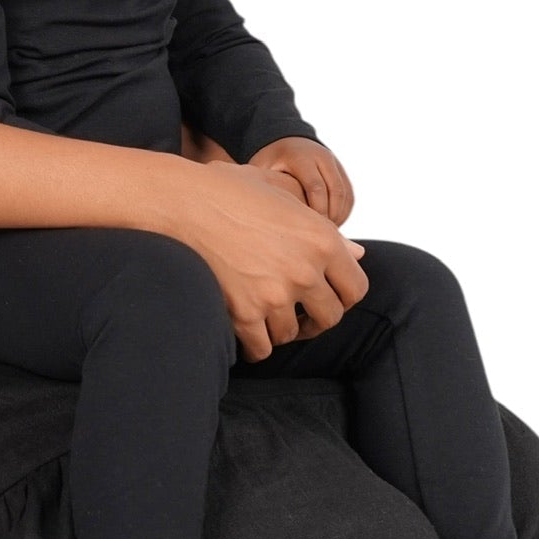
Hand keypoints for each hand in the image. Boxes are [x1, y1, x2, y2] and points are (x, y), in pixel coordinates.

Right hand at [168, 163, 367, 362]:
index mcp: (322, 239)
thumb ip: (323, 229)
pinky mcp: (244, 312)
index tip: (323, 295)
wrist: (182, 201)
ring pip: (292, 333)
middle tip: (296, 312)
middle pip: (329, 317)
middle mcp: (306, 270)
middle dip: (313, 317)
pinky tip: (245, 330)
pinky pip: (261, 348)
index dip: (341, 295)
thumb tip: (356, 253)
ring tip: (263, 313)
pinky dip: (253, 344)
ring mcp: (275, 294)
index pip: (356, 289)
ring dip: (279, 328)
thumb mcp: (281, 197)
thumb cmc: (229, 191)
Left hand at [248, 137, 354, 225]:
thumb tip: (265, 216)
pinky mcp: (341, 172)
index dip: (317, 212)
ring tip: (325, 235)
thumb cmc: (270, 161)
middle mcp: (322, 157)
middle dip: (330, 217)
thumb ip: (266, 187)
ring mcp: (334, 163)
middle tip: (320, 238)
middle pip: (335, 192)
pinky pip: (349, 195)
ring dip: (339, 217)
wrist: (285, 142)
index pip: (316, 188)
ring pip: (345, 195)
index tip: (310, 231)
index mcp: (301, 157)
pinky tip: (331, 227)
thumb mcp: (262, 169)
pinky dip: (343, 213)